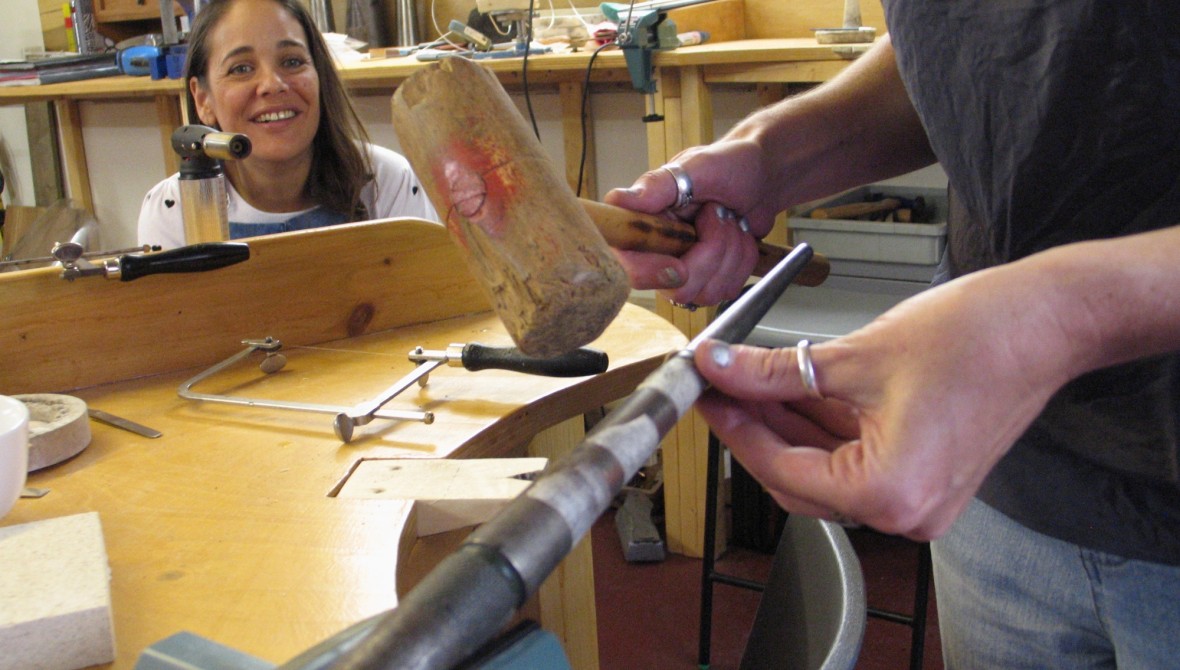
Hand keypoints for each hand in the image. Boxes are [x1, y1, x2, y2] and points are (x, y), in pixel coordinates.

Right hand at [604, 139, 781, 305]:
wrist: (761, 174)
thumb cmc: (728, 164)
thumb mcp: (695, 167)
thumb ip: (656, 186)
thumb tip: (617, 200)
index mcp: (643, 224)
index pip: (627, 267)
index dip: (651, 273)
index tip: (680, 264)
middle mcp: (658, 252)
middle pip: (677, 288)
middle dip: (712, 251)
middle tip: (718, 213)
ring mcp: (685, 270)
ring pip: (708, 292)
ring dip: (732, 252)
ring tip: (731, 219)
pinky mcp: (711, 279)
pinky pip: (728, 289)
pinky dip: (743, 259)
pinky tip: (739, 234)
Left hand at [691, 270, 1073, 539]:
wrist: (1048, 321)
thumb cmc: (979, 337)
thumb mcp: (856, 354)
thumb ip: (776, 372)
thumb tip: (721, 368)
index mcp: (890, 494)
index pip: (780, 469)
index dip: (734, 427)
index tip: (704, 394)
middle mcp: (906, 512)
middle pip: (799, 477)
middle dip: (755, 427)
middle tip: (719, 385)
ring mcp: (919, 499)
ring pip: (825, 467)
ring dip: (785, 424)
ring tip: (748, 378)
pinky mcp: (925, 476)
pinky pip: (855, 458)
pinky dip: (822, 426)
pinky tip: (791, 389)